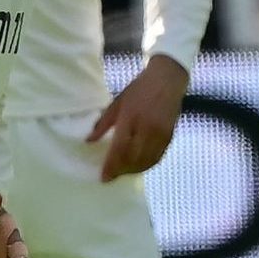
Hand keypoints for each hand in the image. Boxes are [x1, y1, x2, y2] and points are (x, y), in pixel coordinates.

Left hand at [86, 54, 188, 181]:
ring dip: (134, 170)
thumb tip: (89, 140)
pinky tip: (138, 166)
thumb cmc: (139, 89)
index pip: (120, 148)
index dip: (111, 165)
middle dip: (121, 170)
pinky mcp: (169, 137)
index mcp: (131, 118)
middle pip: (133, 158)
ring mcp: (160, 134)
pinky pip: (157, 157)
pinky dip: (147, 165)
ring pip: (146, 161)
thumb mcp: (117, 102)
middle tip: (111, 176)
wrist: (167, 79)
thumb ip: (103, 123)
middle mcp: (147, 128)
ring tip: (122, 173)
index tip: (103, 178)